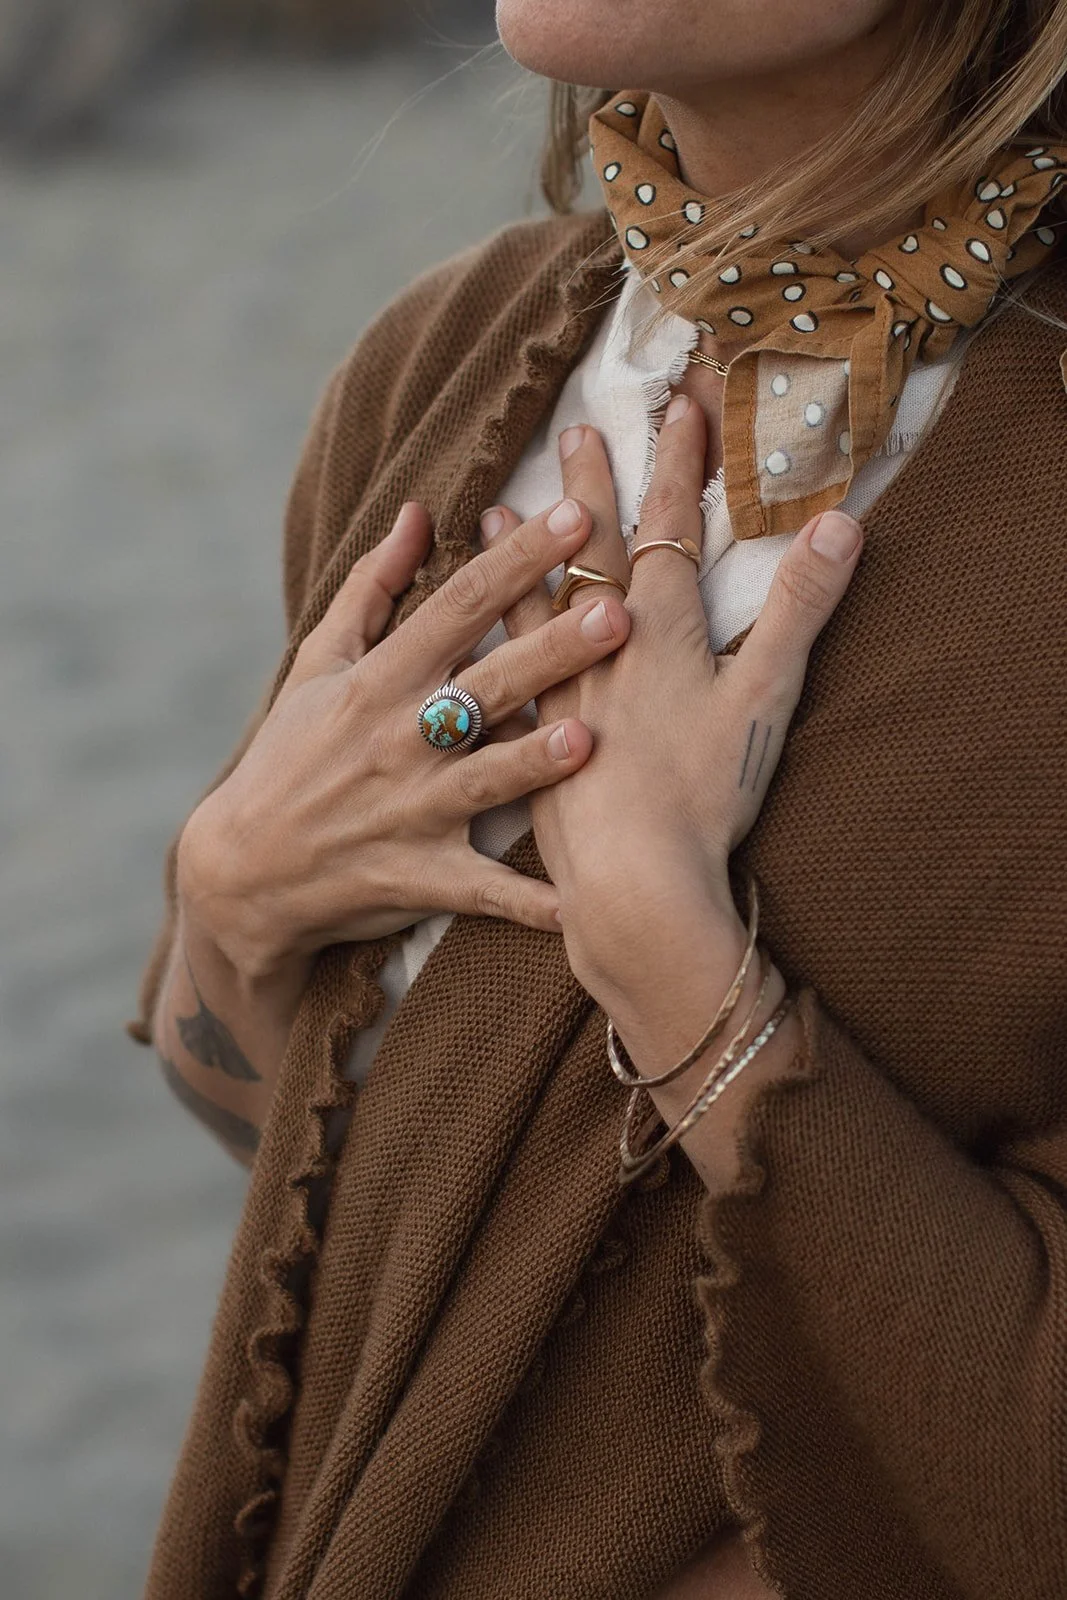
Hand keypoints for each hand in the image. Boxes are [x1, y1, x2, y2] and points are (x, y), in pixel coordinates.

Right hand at [176, 496, 630, 979]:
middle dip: (551, 649)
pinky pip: (481, 892)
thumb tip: (417, 512)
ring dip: (536, 763)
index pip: (458, 607)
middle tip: (617, 612)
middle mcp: (399, 740)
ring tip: (589, 737)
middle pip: (488, 685)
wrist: (241, 870)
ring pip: (486, 780)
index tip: (572, 518)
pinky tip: (576, 909)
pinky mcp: (420, 877)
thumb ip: (372, 588)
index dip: (516, 561)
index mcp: (380, 680)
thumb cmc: (290, 756)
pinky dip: (525, 906)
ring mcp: (411, 811)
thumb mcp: (318, 664)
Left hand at [487, 398, 862, 1013]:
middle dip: (593, 489)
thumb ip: (803, 606)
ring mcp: (556, 697)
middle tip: (576, 433)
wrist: (632, 884)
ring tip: (493, 515)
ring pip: (527, 608)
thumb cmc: (703, 792)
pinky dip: (480, 650)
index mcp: (658, 628)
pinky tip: (463, 646)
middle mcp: (596, 650)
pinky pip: (495, 682)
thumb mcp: (766, 694)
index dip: (680, 462)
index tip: (681, 404)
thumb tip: (844, 519)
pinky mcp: (528, 749)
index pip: (671, 524)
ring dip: (516, 558)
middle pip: (593, 553)